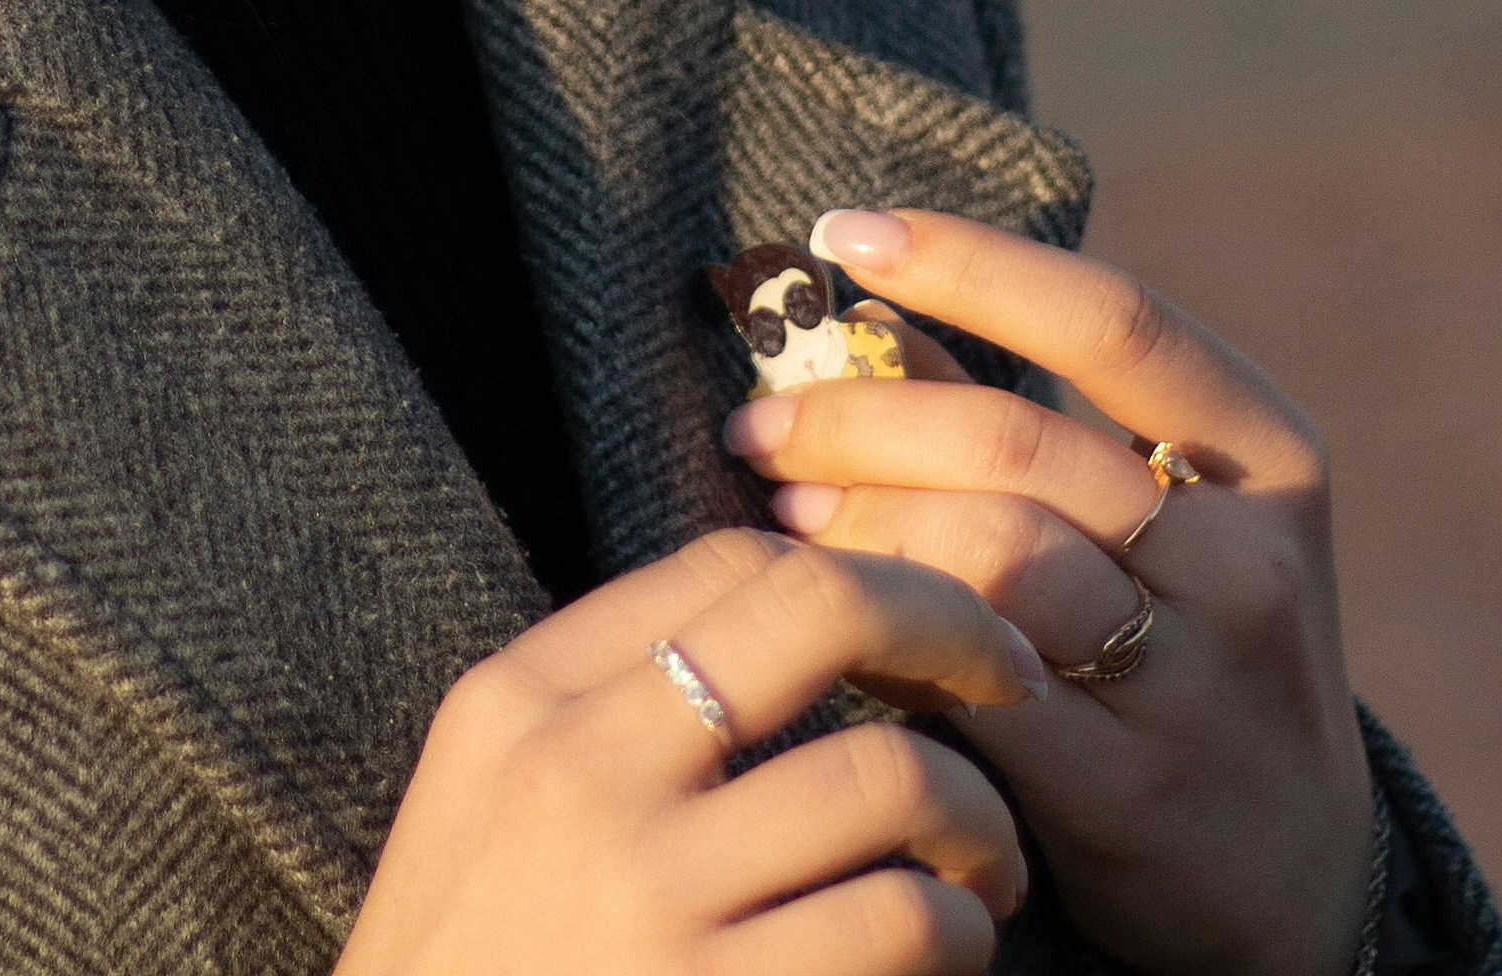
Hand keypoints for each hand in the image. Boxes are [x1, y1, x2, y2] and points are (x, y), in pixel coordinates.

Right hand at [338, 527, 1049, 975]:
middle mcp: (579, 773)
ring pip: (892, 778)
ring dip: (976, 823)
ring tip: (982, 870)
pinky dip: (960, 933)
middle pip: (821, 608)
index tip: (917, 635)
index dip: (856, 578)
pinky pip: (904, 922)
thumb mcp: (488, 813)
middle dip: (955, 626)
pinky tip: (947, 954)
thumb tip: (790, 622)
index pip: (727, 565)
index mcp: (518, 704)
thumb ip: (605, 716)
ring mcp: (647, 894)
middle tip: (1013, 677)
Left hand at [721, 211, 1373, 975]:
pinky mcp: (1129, 787)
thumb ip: (1030, 417)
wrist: (1293, 871)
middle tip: (757, 425)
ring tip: (783, 513)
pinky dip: (882, 633)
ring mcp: (1196, 679)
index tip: (845, 232)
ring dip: (857, 523)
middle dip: (858, 418)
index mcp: (1268, 453)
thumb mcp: (1164, 519)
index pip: (1111, 320)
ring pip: (989, 557)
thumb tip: (862, 309)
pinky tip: (828, 618)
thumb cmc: (1190, 649)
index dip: (969, 262)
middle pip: (1018, 444)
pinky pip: (972, 680)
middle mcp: (1248, 558)